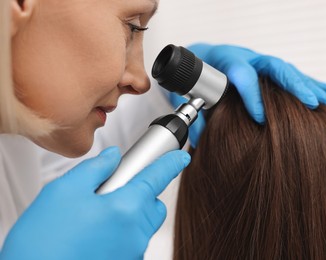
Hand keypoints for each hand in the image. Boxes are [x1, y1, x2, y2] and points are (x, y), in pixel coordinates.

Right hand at [0, 147, 189, 259]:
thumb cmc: (43, 243)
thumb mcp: (64, 192)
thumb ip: (96, 169)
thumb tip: (113, 157)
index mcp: (126, 208)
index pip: (157, 177)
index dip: (171, 164)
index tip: (181, 158)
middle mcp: (136, 233)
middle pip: (152, 203)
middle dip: (139, 192)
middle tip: (110, 192)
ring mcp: (132, 253)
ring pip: (142, 223)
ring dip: (128, 214)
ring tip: (95, 217)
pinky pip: (131, 241)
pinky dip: (120, 232)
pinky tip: (94, 235)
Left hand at [169, 43, 325, 146]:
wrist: (197, 58)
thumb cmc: (191, 77)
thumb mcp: (184, 94)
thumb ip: (194, 115)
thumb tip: (201, 140)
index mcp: (222, 60)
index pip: (242, 74)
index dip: (252, 96)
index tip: (261, 119)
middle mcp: (243, 57)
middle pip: (272, 66)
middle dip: (293, 84)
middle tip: (311, 102)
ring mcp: (256, 60)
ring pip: (285, 70)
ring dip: (306, 84)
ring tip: (323, 99)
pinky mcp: (264, 67)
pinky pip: (288, 73)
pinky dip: (306, 82)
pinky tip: (324, 90)